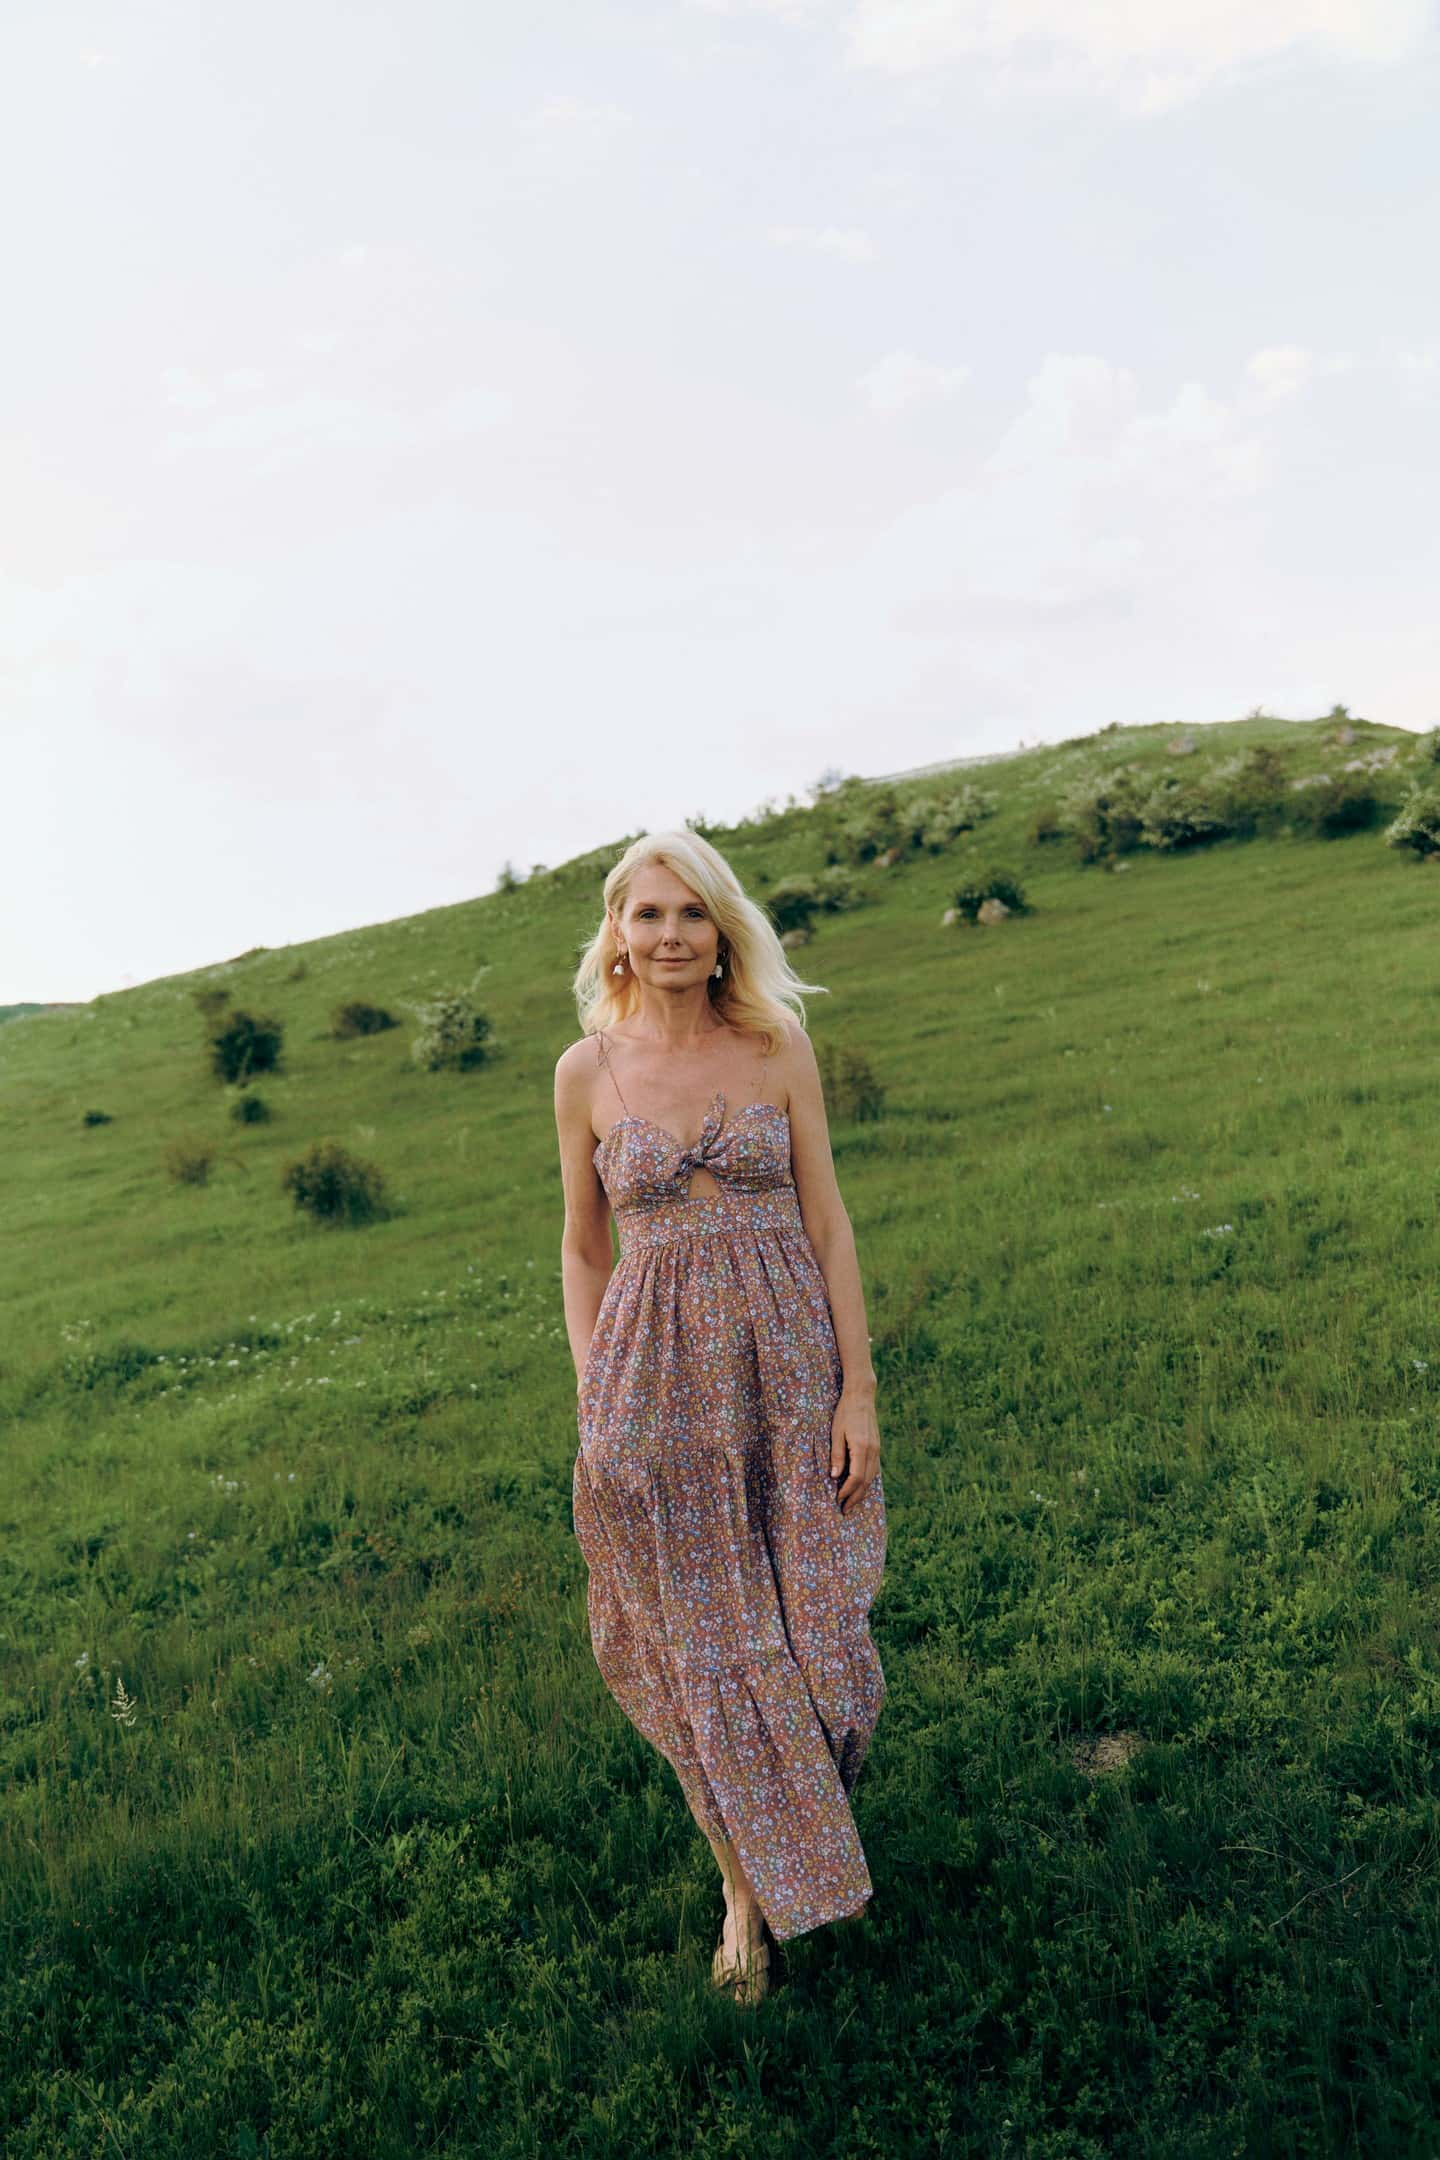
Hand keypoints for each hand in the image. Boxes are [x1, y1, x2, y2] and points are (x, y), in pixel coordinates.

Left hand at [830, 1394, 880, 1516]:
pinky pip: (874, 1470)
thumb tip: (834, 1477)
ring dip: (862, 1492)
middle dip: (855, 1498)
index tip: (837, 1500)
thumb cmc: (844, 1413)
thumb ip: (836, 1455)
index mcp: (861, 1447)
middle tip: (844, 1510)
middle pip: (866, 1482)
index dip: (847, 1491)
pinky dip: (867, 1482)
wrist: (861, 1397)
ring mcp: (877, 1450)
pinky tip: (860, 1487)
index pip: (856, 1477)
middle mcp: (873, 1451)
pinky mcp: (877, 1448)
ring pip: (872, 1478)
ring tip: (851, 1503)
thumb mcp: (835, 1433)